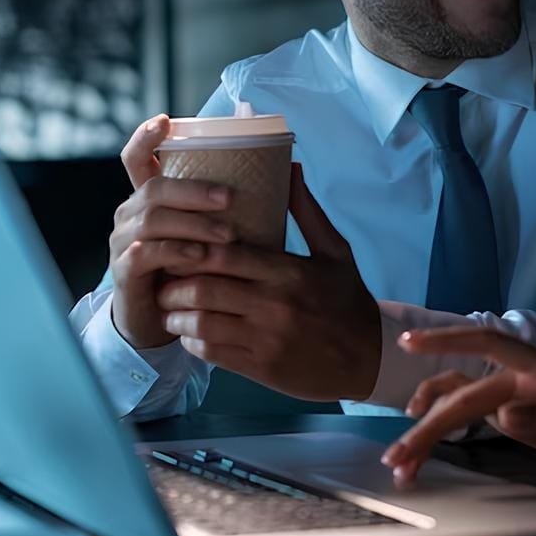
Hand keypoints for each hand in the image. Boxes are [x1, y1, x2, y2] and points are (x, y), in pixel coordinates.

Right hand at [109, 114, 237, 348]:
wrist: (166, 319)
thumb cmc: (196, 269)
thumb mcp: (215, 231)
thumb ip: (239, 204)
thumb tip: (289, 166)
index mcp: (151, 198)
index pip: (138, 159)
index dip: (146, 137)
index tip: (165, 120)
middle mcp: (131, 214)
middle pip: (154, 187)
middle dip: (193, 190)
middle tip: (231, 198)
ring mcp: (125, 242)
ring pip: (151, 219)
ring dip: (192, 223)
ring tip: (227, 235)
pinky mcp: (125, 272)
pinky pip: (145, 254)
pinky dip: (175, 253)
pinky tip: (200, 258)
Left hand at [158, 164, 381, 400]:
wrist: (369, 358)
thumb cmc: (349, 301)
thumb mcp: (335, 252)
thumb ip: (307, 212)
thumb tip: (291, 167)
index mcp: (289, 272)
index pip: (224, 255)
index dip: (192, 249)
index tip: (180, 246)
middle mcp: (274, 305)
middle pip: (204, 289)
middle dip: (175, 284)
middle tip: (166, 278)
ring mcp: (266, 339)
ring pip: (201, 324)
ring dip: (177, 315)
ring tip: (171, 307)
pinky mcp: (261, 368)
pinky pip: (212, 353)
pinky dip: (192, 342)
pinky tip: (191, 333)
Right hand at [380, 329, 535, 483]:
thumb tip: (504, 413)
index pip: (487, 345)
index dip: (447, 341)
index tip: (411, 343)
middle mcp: (518, 375)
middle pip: (460, 395)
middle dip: (426, 426)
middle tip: (398, 455)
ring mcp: (508, 391)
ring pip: (453, 403)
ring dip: (425, 431)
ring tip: (402, 461)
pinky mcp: (503, 408)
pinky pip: (464, 413)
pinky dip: (441, 429)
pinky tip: (422, 447)